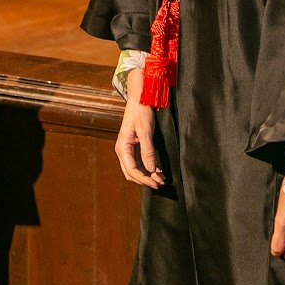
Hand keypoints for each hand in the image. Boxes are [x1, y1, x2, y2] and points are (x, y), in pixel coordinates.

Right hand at [113, 69, 164, 187]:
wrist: (140, 100)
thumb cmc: (141, 113)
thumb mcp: (145, 132)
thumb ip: (148, 151)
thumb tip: (151, 169)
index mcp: (122, 147)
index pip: (131, 169)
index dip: (143, 179)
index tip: (156, 184)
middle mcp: (123, 150)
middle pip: (131, 172)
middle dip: (145, 180)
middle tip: (160, 184)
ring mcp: (128, 150)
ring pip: (136, 169)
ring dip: (147, 175)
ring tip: (162, 179)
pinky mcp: (134, 147)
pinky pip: (140, 163)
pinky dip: (148, 169)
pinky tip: (158, 171)